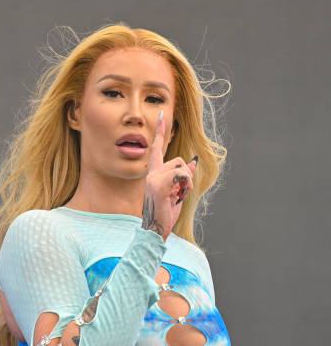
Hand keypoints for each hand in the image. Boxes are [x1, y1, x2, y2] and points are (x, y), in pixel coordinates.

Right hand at [142, 111, 196, 241]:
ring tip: (177, 197)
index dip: (160, 132)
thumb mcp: (178, 193)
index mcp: (153, 174)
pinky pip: (181, 175)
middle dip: (185, 177)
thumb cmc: (165, 214)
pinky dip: (185, 186)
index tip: (162, 115)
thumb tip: (193, 161)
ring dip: (186, 183)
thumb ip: (184, 177)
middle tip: (179, 195)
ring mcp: (153, 178)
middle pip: (178, 161)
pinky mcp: (158, 184)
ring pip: (180, 167)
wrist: (155, 230)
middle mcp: (151, 174)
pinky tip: (178, 197)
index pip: (156, 149)